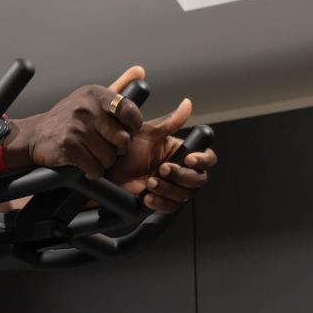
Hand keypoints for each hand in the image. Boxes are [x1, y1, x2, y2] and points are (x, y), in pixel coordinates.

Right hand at [13, 82, 143, 177]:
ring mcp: (76, 128)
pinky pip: (95, 168)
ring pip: (109, 157)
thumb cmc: (69, 119)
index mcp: (95, 94)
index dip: (133, 126)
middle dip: (117, 150)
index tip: (126, 131)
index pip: (128, 111)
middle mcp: (86, 109)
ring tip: (94, 157)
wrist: (35, 135)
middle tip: (108, 149)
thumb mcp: (91, 98)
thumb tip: (140, 71)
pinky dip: (93, 172)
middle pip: (122, 140)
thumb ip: (118, 86)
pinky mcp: (68, 147)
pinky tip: (86, 167)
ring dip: (104, 163)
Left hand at [110, 89, 212, 214]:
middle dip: (181, 176)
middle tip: (162, 169)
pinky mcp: (160, 201)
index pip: (206, 158)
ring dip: (168, 189)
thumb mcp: (147, 133)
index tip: (188, 159)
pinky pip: (171, 208)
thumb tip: (187, 104)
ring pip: (185, 195)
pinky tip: (147, 196)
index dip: (202, 160)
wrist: (106, 169)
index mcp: (181, 152)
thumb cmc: (125, 149)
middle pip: (199, 180)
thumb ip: (170, 122)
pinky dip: (161, 203)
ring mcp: (171, 187)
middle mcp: (180, 170)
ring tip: (150, 182)